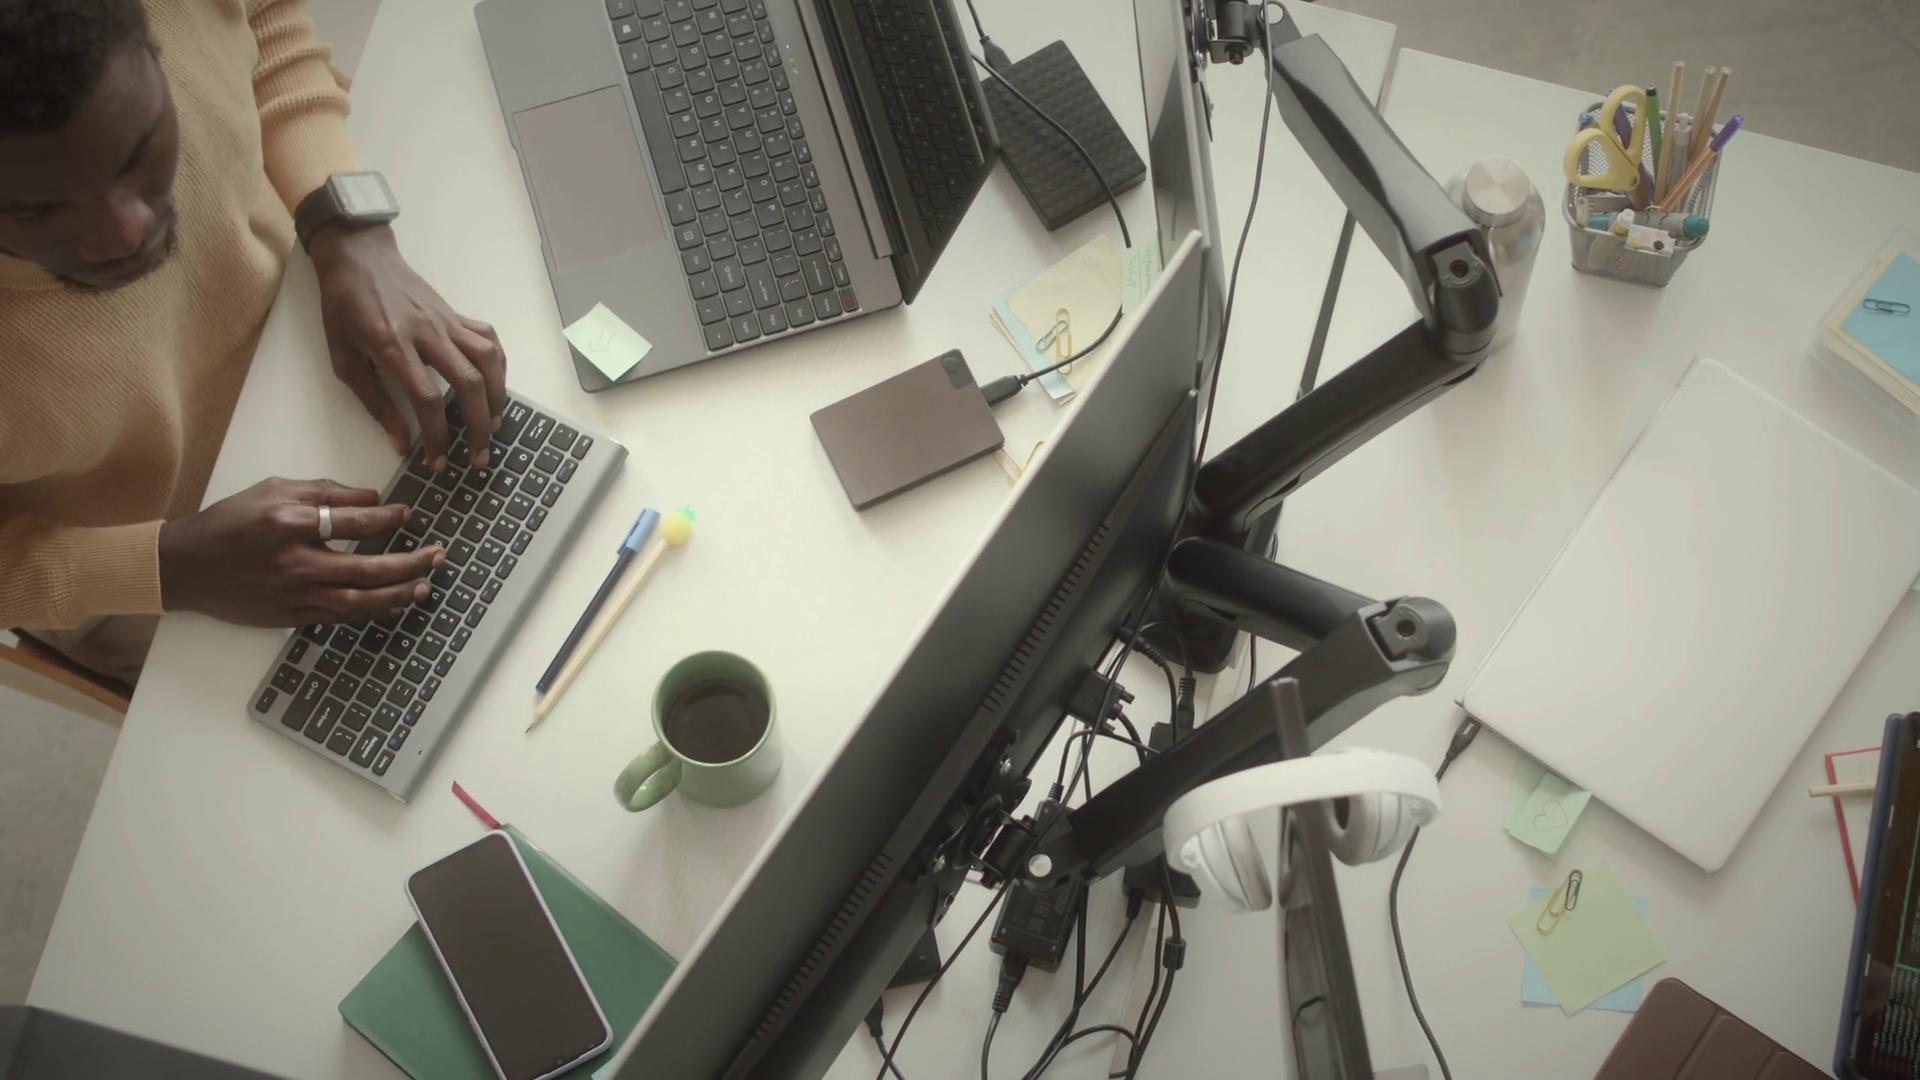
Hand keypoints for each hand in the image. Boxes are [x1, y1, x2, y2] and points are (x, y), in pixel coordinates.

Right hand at [158, 478, 444, 626]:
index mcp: (289, 524)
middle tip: (437, 556)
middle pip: (367, 568)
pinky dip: (371, 612)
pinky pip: (340, 617)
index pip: (353, 521)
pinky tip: (394, 605)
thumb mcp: (271, 490)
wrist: (186, 566)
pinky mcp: (290, 617)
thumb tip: (370, 497)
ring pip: (359, 601)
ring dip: (398, 595)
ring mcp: (293, 594)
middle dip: (410, 563)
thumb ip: (322, 491)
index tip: (407, 515)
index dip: (387, 519)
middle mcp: (295, 562)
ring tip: (425, 585)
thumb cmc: (229, 522)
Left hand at [308, 223, 507, 471]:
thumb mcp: (343, 358)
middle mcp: (427, 333)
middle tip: (478, 456)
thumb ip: (373, 401)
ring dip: (497, 399)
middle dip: (478, 427)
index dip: (437, 436)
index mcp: (392, 346)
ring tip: (493, 426)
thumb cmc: (344, 306)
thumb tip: (401, 442)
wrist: (359, 256)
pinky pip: (489, 341)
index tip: (438, 462)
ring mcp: (447, 322)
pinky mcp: (457, 315)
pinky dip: (499, 368)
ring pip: (489, 362)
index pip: (427, 399)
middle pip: (469, 384)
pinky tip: (494, 388)